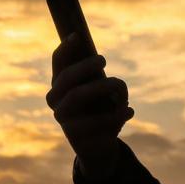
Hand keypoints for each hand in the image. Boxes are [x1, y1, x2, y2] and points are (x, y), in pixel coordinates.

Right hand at [46, 34, 134, 177]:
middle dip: (85, 65)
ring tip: (124, 94)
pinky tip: (129, 111)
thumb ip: (97, 76)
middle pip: (66, 78)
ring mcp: (63, 119)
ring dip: (104, 88)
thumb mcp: (99, 91)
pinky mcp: (77, 136)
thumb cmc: (99, 111)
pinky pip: (98, 119)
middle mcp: (55, 101)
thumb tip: (99, 61)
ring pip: (78, 95)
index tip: (77, 35)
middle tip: (104, 59)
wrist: (97, 147)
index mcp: (60, 85)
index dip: (65, 48)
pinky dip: (119, 113)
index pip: (57, 63)